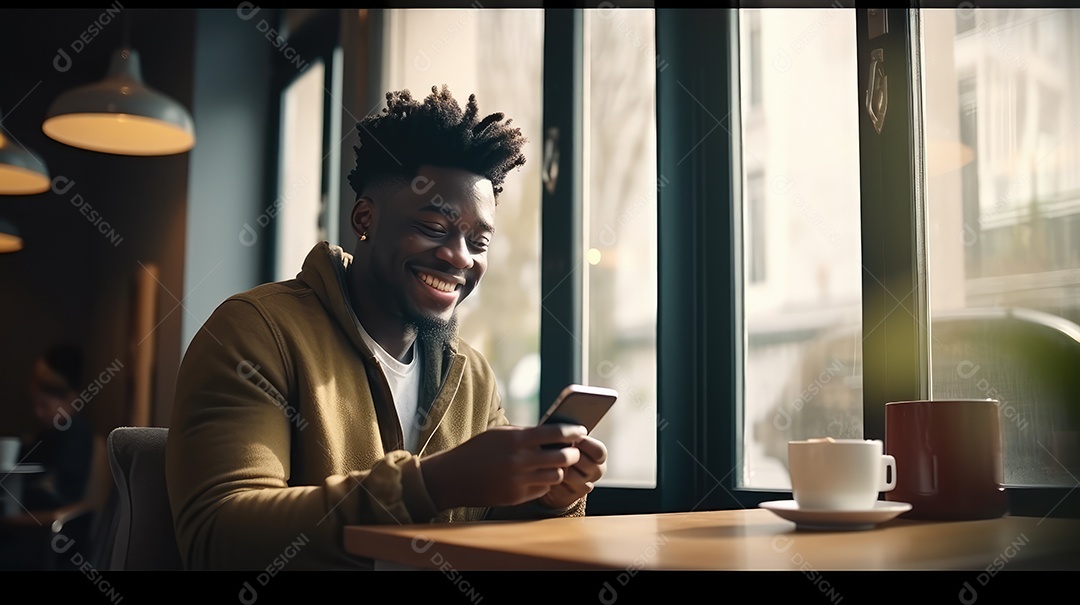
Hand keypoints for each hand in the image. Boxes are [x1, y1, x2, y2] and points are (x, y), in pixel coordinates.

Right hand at [421, 424, 586, 509]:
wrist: (453, 478)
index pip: (555, 433)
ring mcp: (519, 481)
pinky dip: (544, 483)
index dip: (572, 432)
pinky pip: (542, 490)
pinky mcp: (516, 497)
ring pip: (556, 476)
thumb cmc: (477, 451)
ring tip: (556, 464)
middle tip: (572, 451)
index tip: (581, 431)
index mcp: (516, 440)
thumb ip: (525, 434)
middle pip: (562, 457)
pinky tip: (537, 477)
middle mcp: (520, 461)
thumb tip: (552, 433)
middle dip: (572, 453)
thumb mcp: (499, 434)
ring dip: (559, 470)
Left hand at [538, 434, 607, 508]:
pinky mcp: (569, 496)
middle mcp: (596, 473)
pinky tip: (545, 470)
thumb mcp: (573, 444)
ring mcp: (584, 486)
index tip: (573, 437)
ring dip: (556, 464)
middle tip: (555, 447)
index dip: (585, 442)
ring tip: (548, 458)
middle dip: (566, 452)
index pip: (598, 451)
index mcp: (600, 459)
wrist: (562, 480)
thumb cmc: (566, 453)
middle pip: (581, 460)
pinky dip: (549, 476)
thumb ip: (573, 437)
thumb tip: (564, 428)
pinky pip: (557, 484)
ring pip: (568, 473)